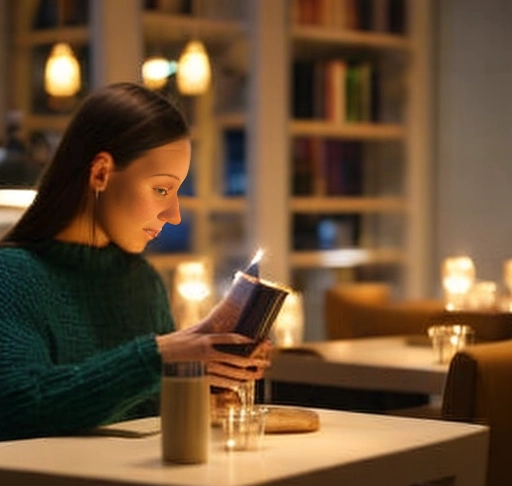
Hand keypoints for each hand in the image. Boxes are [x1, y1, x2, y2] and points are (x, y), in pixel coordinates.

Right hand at [155, 331, 271, 388]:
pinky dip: (233, 383)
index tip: (258, 341)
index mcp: (205, 340)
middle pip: (237, 359)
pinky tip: (241, 383)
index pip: (231, 339)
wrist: (157, 358)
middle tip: (265, 362)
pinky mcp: (201, 379)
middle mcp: (207, 355)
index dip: (246, 340)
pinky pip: (221, 383)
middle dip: (254, 360)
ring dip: (247, 375)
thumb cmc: (175, 343)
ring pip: (232, 373)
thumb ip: (209, 330)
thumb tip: (224, 322)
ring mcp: (205, 369)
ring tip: (258, 374)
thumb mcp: (193, 332)